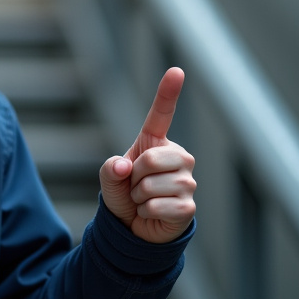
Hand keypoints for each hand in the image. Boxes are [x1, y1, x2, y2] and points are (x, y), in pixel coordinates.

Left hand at [98, 67, 195, 243]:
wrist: (135, 227)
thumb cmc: (125, 195)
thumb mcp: (109, 178)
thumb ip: (109, 169)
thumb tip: (123, 167)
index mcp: (157, 143)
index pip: (162, 114)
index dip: (168, 92)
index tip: (176, 71)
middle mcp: (179, 158)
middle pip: (150, 159)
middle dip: (134, 177)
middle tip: (136, 187)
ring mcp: (188, 182)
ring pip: (151, 185)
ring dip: (138, 198)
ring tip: (144, 201)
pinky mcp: (189, 207)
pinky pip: (157, 206)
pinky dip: (145, 213)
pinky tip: (151, 213)